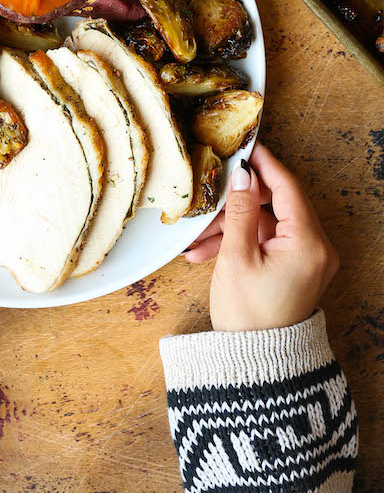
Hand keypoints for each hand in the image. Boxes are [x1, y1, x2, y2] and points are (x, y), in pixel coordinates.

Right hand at [184, 143, 338, 331]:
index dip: (263, 164)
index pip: (288, 187)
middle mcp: (316, 249)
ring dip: (232, 226)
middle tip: (209, 196)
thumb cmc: (249, 317)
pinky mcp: (296, 270)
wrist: (257, 368)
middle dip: (238, 203)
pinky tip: (207, 252)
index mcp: (309, 243)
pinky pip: (268, 242)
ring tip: (197, 240)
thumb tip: (243, 175)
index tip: (244, 146)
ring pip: (267, 224)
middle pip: (276, 205)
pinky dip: (241, 242)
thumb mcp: (237, 257)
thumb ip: (241, 210)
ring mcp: (307, 260)